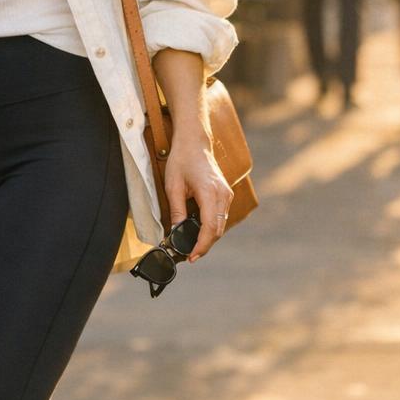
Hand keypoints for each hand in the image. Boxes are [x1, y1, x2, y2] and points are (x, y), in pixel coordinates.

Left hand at [164, 134, 232, 262]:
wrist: (194, 142)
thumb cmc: (182, 160)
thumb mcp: (173, 187)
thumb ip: (177, 211)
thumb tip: (176, 232)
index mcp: (209, 192)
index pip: (209, 227)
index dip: (201, 245)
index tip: (191, 257)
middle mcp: (222, 195)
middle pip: (217, 230)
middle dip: (204, 246)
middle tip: (189, 256)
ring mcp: (226, 194)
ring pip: (220, 225)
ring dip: (208, 238)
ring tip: (192, 247)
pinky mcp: (225, 194)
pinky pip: (221, 217)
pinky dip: (211, 228)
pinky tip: (198, 232)